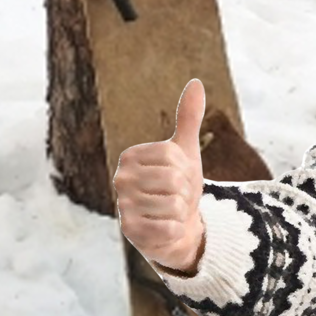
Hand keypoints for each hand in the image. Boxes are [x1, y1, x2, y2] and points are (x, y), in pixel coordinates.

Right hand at [113, 78, 206, 272]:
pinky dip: (177, 230)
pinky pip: (169, 227)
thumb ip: (188, 118)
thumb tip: (196, 82)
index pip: (173, 156)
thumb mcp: (185, 152)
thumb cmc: (179, 187)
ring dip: (181, 213)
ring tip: (172, 213)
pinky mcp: (130, 233)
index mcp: (130, 156)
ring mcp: (122, 206)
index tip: (179, 177)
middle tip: (177, 198)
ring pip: (173, 205)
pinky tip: (168, 230)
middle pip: (174, 180)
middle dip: (185, 192)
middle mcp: (120, 179)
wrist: (178, 226)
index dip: (186, 169)